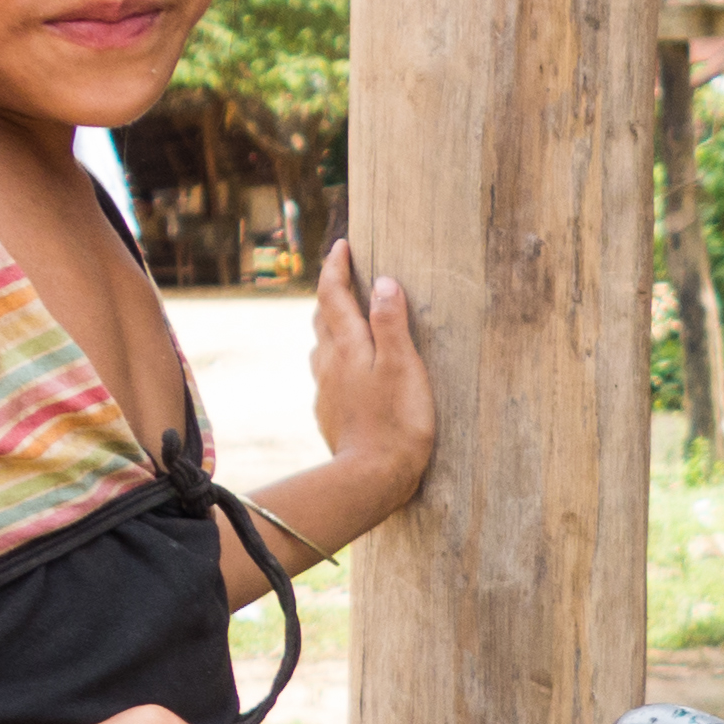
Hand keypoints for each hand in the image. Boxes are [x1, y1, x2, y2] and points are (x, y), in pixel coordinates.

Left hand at [306, 237, 433, 498]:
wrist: (371, 477)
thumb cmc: (395, 421)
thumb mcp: (402, 366)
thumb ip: (391, 322)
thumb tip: (383, 282)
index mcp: (346, 345)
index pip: (333, 294)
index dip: (336, 267)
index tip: (342, 246)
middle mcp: (328, 362)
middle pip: (322, 317)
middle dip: (331, 292)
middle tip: (344, 276)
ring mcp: (325, 389)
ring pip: (321, 345)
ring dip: (331, 325)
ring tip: (348, 318)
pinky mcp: (330, 413)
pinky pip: (328, 374)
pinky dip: (337, 358)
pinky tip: (350, 369)